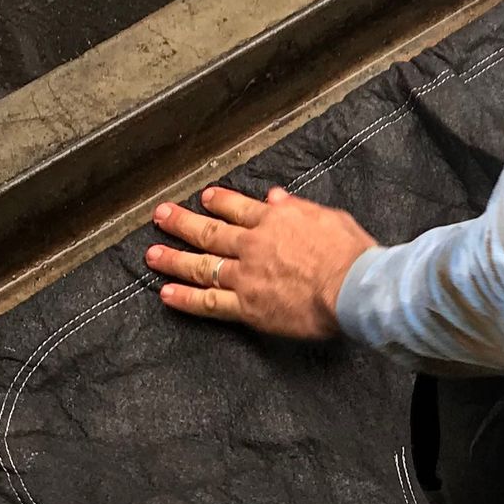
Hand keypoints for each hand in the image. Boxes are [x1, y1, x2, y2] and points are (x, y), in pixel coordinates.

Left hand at [147, 186, 377, 337]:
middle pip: (210, 232)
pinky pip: (208, 302)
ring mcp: (246, 276)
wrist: (353, 286)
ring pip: (201, 266)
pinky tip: (166, 294)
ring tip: (151, 255)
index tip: (203, 198)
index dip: (218, 202)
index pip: (238, 208)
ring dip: (173, 259)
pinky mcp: (247, 306)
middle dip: (182, 223)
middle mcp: (253, 245)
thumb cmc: (350, 253)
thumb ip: (298, 207)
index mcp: (275, 220)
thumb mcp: (328, 217)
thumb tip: (275, 197)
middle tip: (160, 216)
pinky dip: (185, 299)